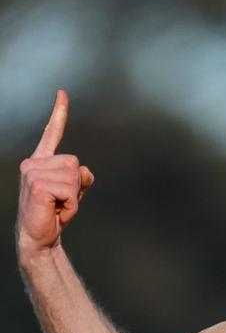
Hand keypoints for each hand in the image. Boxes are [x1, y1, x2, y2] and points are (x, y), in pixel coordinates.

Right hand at [17, 90, 93, 259]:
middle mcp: (33, 162)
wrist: (39, 239)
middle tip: (60, 203)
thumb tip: (85, 172)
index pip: (51, 134)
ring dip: (73, 198)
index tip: (62, 93)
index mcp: (40, 161)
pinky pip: (69, 190)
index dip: (59, 114)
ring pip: (74, 177)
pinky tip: (55, 212)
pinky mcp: (37, 184)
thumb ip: (80, 178)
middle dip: (76, 187)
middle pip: (75, 164)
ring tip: (57, 208)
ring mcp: (32, 171)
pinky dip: (70, 205)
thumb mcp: (71, 194)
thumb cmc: (53, 216)